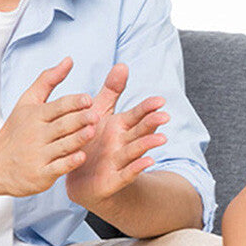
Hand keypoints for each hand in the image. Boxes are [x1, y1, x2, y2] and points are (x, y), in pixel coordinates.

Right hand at [0, 57, 95, 196]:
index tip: (88, 99)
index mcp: (36, 115)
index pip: (57, 107)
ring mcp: (38, 155)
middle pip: (62, 125)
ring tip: (92, 132)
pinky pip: (57, 168)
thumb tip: (69, 59)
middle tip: (96, 115)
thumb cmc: (16, 129)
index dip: (73, 103)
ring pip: (62, 146)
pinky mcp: (40, 175)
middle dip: (79, 119)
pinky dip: (69, 163)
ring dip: (77, 139)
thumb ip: (49, 80)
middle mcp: (36, 135)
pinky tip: (81, 157)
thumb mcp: (27, 102)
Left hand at [65, 63, 167, 209]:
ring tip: (161, 139)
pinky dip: (136, 168)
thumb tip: (123, 64)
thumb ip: (112, 91)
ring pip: (136, 150)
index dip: (147, 108)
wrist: (81, 179)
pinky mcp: (113, 180)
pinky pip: (126, 174)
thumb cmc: (93, 141)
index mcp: (120, 126)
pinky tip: (148, 162)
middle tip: (164, 115)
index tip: (159, 100)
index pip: (137, 114)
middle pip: (140, 131)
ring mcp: (120, 161)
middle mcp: (123, 142)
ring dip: (148, 144)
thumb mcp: (99, 113)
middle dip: (152, 123)